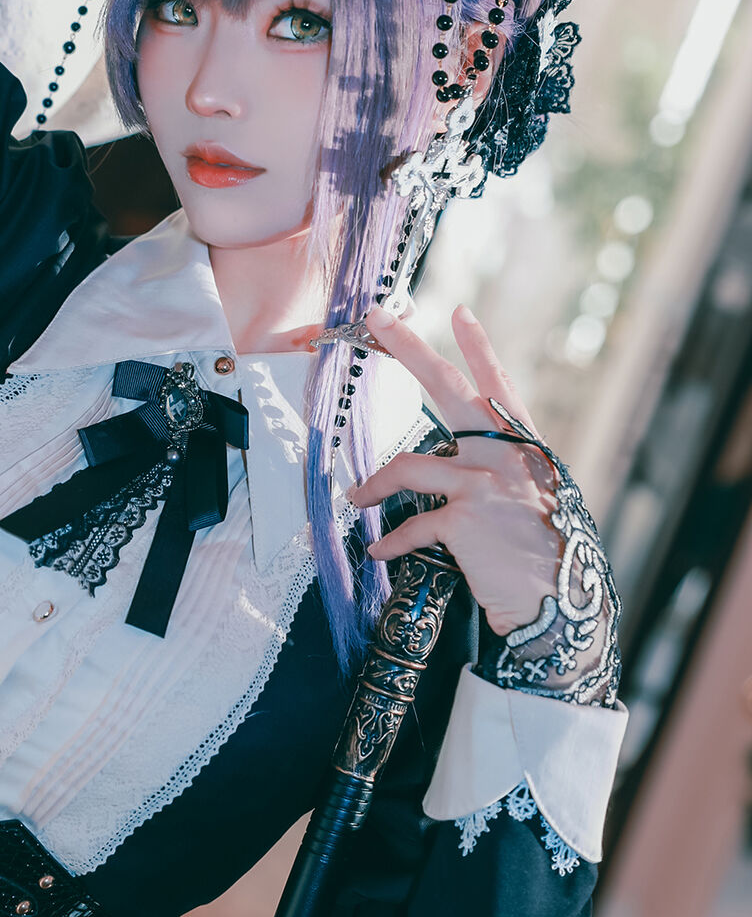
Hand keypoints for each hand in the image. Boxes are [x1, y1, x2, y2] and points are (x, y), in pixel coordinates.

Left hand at [350, 304, 563, 640]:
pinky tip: (379, 550)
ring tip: (355, 498)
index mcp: (522, 447)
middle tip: (378, 318)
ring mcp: (483, 484)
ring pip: (406, 466)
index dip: (479, 347)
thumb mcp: (534, 499)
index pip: (499, 384)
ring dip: (371, 485)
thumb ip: (499, 470)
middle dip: (409, 348)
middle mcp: (503, 455)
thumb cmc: (545, 556)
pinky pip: (410, 524)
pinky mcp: (464, 521)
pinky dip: (391, 540)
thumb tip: (455, 459)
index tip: (459, 310)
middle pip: (448, 388)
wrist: (561, 606)